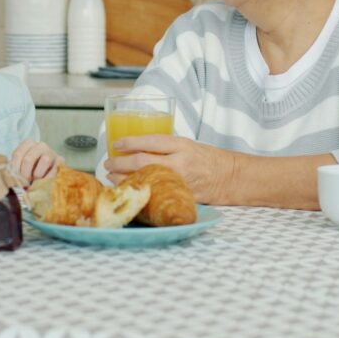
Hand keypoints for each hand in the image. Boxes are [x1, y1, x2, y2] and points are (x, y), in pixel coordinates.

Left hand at [10, 139, 63, 184]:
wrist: (49, 173)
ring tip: (35, 180)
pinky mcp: (61, 161)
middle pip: (29, 158)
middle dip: (26, 174)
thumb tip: (9, 176)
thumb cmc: (32, 169)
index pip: (17, 154)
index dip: (15, 169)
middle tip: (25, 182)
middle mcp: (40, 145)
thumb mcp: (21, 167)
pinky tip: (43, 182)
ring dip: (37, 174)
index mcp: (28, 143)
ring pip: (45, 160)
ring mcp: (52, 152)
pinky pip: (55, 169)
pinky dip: (47, 178)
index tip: (16, 178)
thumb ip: (14, 168)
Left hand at [102, 135, 235, 203]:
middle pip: (142, 162)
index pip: (151, 141)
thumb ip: (166, 147)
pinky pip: (156, 194)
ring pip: (146, 180)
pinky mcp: (181, 196)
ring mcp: (180, 181)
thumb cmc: (208, 159)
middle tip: (107, 163)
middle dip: (120, 164)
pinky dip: (141, 192)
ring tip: (113, 177)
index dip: (130, 142)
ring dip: (125, 179)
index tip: (116, 143)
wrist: (231, 177)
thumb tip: (137, 148)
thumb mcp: (188, 145)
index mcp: (181, 145)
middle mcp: (180, 162)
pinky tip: (130, 191)